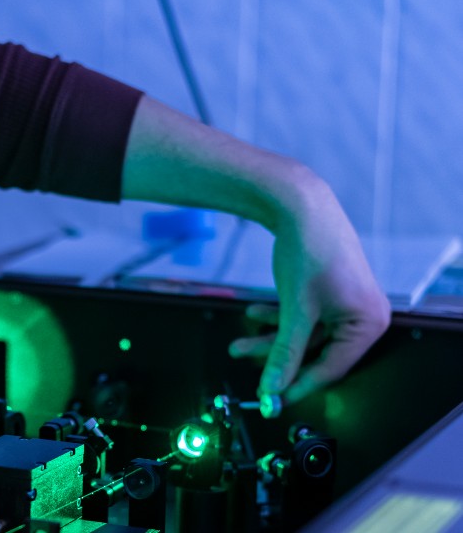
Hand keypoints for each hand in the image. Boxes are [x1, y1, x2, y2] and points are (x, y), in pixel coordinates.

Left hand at [228, 214, 390, 404]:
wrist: (300, 206)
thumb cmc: (309, 253)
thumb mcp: (295, 311)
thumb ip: (283, 354)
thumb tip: (271, 390)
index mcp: (368, 324)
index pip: (332, 368)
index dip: (298, 385)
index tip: (271, 400)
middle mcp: (363, 316)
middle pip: (315, 352)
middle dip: (276, 357)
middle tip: (246, 366)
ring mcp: (346, 304)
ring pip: (304, 335)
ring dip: (271, 339)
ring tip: (237, 344)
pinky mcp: (329, 294)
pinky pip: (303, 317)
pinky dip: (278, 317)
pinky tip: (253, 313)